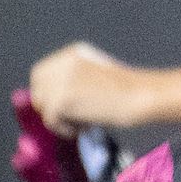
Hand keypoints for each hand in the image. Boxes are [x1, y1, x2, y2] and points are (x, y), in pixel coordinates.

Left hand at [30, 42, 150, 135]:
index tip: (62, 105)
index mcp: (73, 53)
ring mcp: (61, 81)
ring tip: (82, 122)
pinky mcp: (61, 100)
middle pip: (38, 87)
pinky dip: (65, 128)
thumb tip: (52, 98)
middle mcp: (63, 62)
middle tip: (69, 116)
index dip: (49, 91)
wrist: (143, 95)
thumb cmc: (129, 90)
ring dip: (58, 118)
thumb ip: (73, 79)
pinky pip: (50, 120)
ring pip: (42, 105)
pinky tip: (85, 127)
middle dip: (48, 104)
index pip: (43, 72)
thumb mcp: (96, 74)